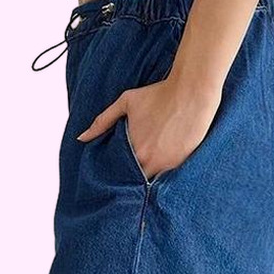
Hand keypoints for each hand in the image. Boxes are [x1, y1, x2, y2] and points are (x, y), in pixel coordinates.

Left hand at [77, 65, 222, 181]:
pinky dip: (164, 174)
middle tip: (129, 177)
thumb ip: (102, 121)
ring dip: (148, 177)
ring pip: (153, 181)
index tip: (114, 174)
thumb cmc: (159, 94)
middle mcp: (150, 161)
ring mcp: (168, 164)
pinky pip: (170, 177)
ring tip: (145, 173)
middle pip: (136, 180)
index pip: (120, 172)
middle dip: (131, 179)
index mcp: (134, 149)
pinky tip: (162, 167)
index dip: (118, 173)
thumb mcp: (125, 102)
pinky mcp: (183, 163)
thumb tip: (82, 138)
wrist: (191, 93)